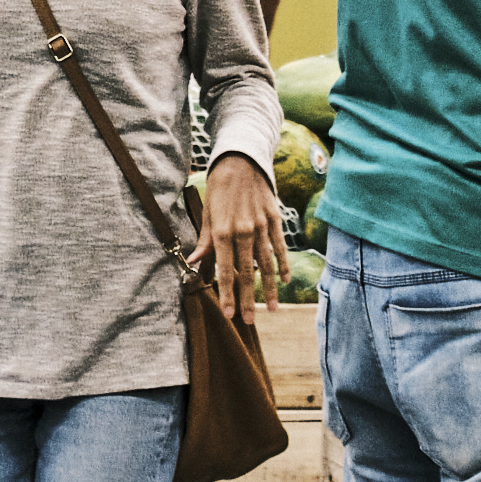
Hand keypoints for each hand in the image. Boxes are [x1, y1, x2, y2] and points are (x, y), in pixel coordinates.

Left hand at [198, 155, 291, 318]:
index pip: (225, 270)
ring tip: (272, 309)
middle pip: (248, 273)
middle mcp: (244, 232)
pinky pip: (280, 247)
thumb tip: (195, 260)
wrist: (242, 160)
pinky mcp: (275, 220)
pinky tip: (286, 281)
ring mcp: (262, 227)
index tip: (229, 314)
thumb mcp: (207, 212)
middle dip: (248, 299)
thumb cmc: (219, 187)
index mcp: (223, 231)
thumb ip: (205, 239)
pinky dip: (284, 264)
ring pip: (267, 264)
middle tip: (249, 321)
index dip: (227, 294)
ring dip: (270, 289)